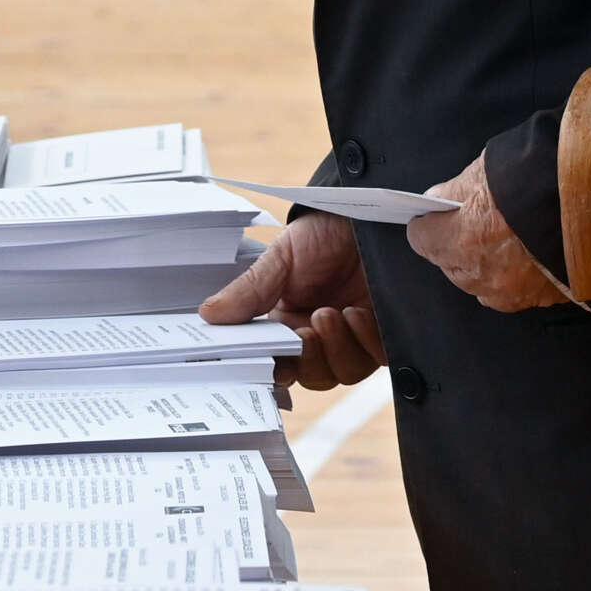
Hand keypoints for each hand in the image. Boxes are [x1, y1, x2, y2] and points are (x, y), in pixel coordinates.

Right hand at [199, 210, 383, 389]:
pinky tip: (360, 312)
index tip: (269, 363)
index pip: (273, 360)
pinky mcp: (382, 336)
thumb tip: (207, 314)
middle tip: (305, 332)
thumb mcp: (280, 258)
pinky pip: (374, 361)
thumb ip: (248, 291)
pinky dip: (365, 339)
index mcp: (287, 321)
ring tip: (333, 313)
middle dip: (307, 359)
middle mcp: (319, 335)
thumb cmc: (323, 232)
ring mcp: (353, 337)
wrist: (370, 215)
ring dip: (336, 347)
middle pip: (309, 375)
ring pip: (342, 373)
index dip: (269, 368)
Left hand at [405, 153, 567, 312]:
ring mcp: (518, 294)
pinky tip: (535, 251)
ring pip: (486, 285)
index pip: (422, 240)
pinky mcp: (548, 300)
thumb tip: (440, 199)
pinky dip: (522, 274)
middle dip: (457, 246)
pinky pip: (520, 290)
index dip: (428, 224)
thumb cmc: (541, 175)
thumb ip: (458, 190)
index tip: (433, 214)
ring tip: (506, 238)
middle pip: (452, 266)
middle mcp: (485, 277)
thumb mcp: (488, 170)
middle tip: (474, 221)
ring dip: (489, 265)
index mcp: (463, 241)